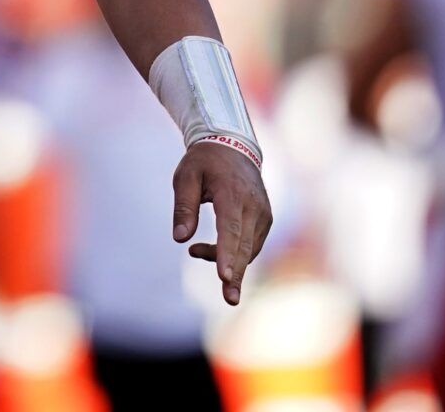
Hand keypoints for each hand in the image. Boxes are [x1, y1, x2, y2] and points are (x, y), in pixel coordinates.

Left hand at [174, 140, 271, 306]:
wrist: (234, 145)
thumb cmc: (204, 162)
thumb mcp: (185, 176)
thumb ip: (183, 207)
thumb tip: (179, 239)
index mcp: (232, 194)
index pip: (230, 229)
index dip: (227, 254)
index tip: (225, 277)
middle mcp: (253, 206)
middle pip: (245, 246)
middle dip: (237, 274)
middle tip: (230, 300)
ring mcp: (263, 213)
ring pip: (248, 249)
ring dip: (226, 261)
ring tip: (195, 251)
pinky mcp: (265, 219)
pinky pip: (251, 244)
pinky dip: (233, 253)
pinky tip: (209, 249)